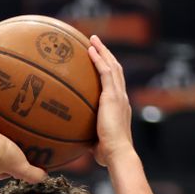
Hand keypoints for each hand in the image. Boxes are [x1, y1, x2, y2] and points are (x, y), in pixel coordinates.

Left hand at [87, 35, 134, 166]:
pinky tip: (90, 49)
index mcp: (119, 107)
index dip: (108, 70)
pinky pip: (106, 72)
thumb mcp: (96, 142)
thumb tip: (73, 142)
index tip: (99, 61)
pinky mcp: (113, 96)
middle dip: (106, 54)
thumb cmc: (108, 154)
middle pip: (116, 69)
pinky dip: (99, 59)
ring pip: (112, 66)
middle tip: (95, 42)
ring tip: (92, 39)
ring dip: (102, 51)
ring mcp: (118, 95)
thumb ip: (88, 137)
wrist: (118, 153)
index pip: (115, 83)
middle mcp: (121, 98)